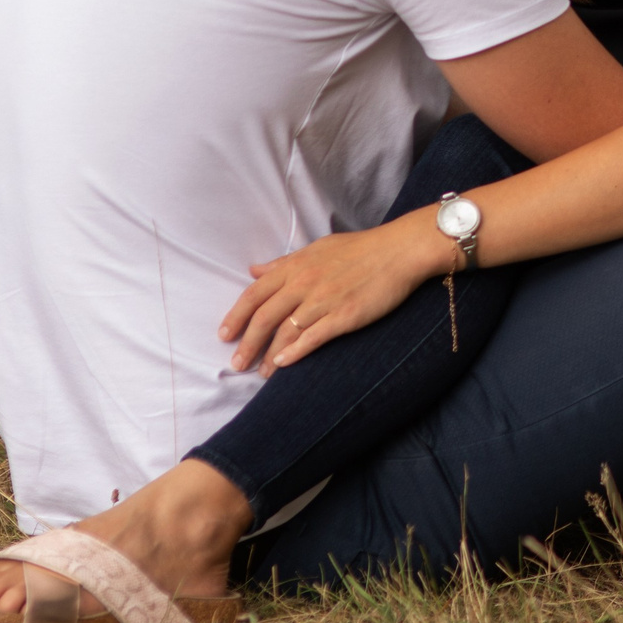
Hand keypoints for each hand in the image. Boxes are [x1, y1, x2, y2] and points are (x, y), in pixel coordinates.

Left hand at [218, 218, 446, 372]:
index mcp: (295, 266)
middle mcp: (304, 283)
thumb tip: (254, 270)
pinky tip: (284, 364)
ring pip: (286, 332)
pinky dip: (296, 352)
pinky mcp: (344, 316)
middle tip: (236, 364)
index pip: (255, 294)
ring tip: (261, 373)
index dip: (236, 316)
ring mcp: (324, 300)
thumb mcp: (317, 248)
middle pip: (264, 317)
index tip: (224, 335)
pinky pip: (313, 337)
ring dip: (270, 356)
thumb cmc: (360, 248)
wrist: (399, 251)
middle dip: (247, 343)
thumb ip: (284, 262)